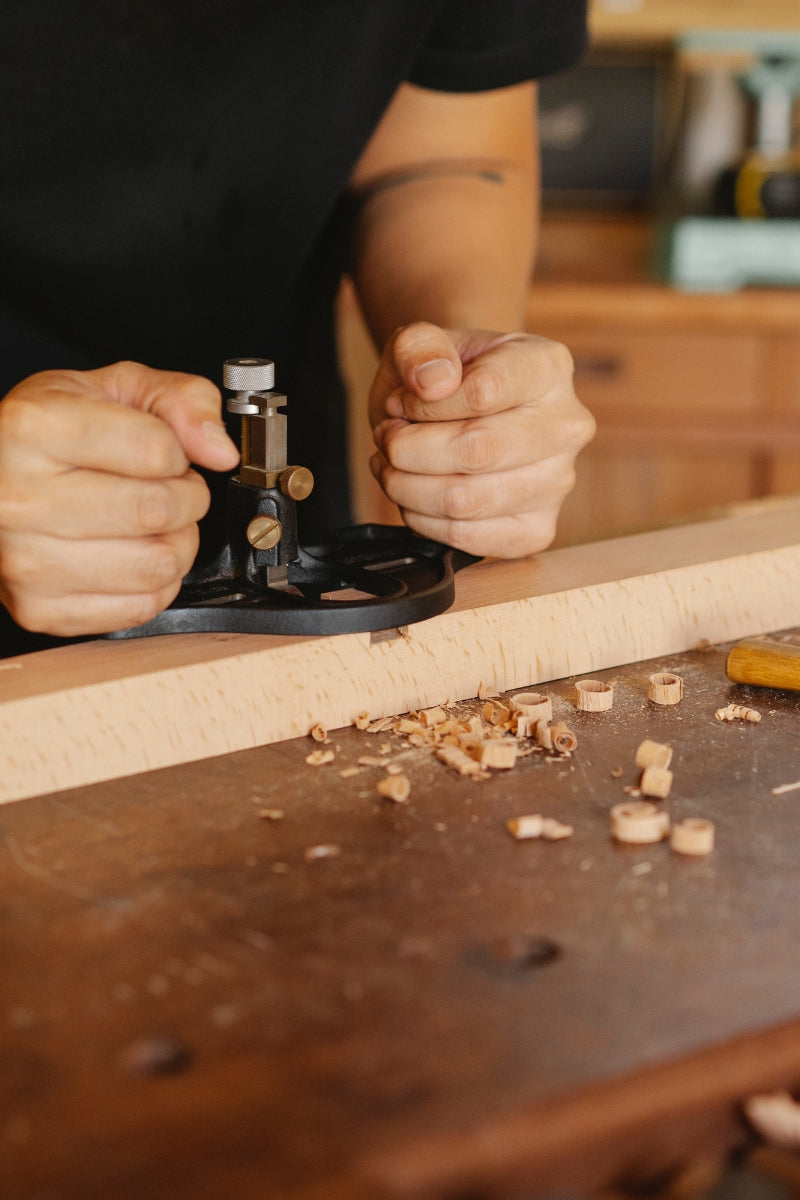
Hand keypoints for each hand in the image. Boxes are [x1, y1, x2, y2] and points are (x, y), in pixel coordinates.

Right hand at [0, 361, 238, 635]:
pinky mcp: (39, 607)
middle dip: (186, 499)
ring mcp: (24, 559)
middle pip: (157, 511)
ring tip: (153, 524)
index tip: (168, 455)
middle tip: (169, 490)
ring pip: (156, 565)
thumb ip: (180, 401)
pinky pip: (139, 607)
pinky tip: (134, 556)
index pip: (155, 451)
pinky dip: (156, 584)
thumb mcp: (115, 388)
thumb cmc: (49, 435)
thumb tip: (219, 449)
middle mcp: (19, 496)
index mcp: (34, 428)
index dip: (180, 454)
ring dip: (176, 543)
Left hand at [368, 323, 594, 557]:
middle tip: (388, 437)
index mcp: (548, 367)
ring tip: (394, 464)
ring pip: (465, 501)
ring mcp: (558, 483)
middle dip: (408, 449)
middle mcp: (566, 426)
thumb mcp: (423, 343)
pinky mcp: (537, 530)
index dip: (424, 404)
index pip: (484, 392)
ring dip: (406, 486)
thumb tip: (433, 383)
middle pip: (476, 452)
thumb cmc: (446, 376)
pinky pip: (467, 538)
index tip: (403, 402)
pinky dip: (422, 520)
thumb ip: (420, 347)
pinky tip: (415, 494)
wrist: (461, 410)